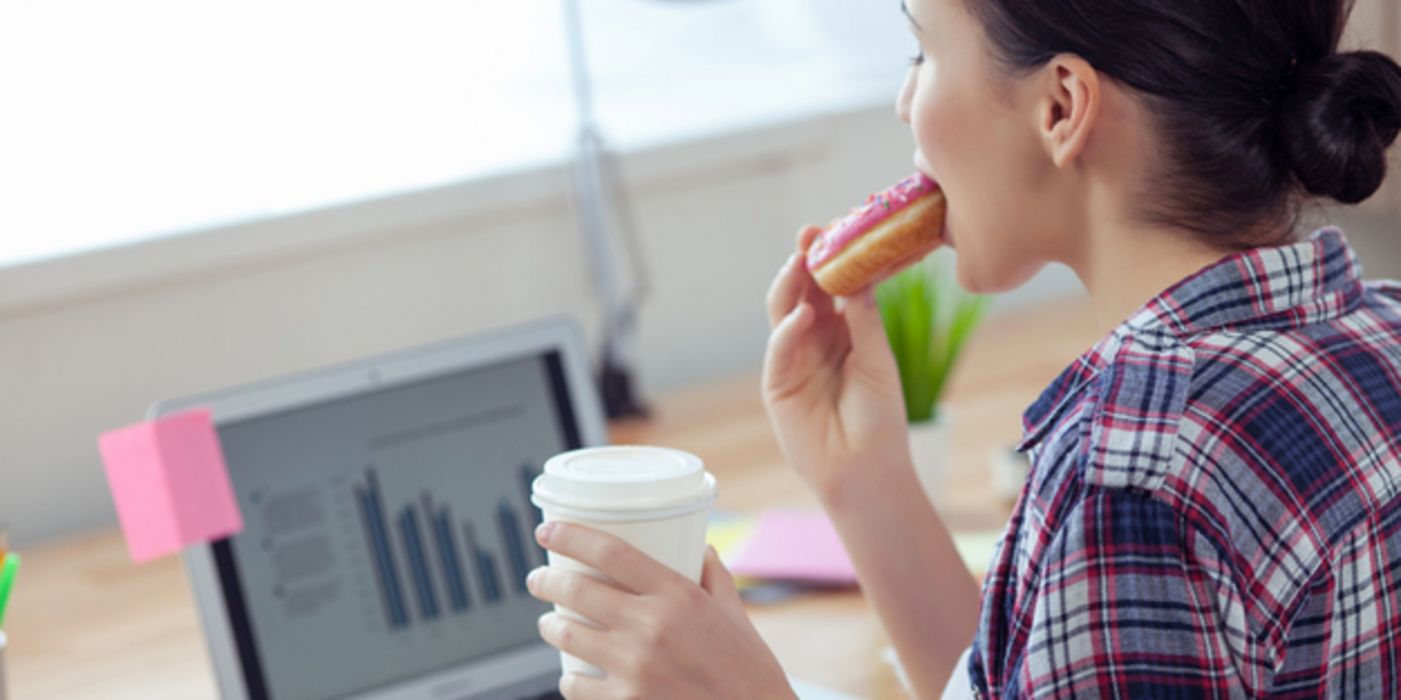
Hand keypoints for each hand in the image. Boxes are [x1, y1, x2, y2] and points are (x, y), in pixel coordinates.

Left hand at [526, 521, 796, 699]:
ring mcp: (635, 667)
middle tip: (538, 580)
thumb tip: (701, 548)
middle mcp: (652, 625)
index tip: (547, 530)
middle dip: (546, 581)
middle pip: (577, 589)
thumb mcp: (734, 614)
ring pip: (568, 635)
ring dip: (550, 626)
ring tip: (550, 624)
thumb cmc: (750, 671)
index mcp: (678, 595)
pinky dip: (570, 679)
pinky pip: (577, 686)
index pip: (611, 551)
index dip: (571, 535)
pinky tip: (571, 675)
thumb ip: (714, 577)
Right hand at [761, 225, 916, 500]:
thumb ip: (863, 319)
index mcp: (842, 330)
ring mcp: (792, 361)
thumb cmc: (880, 419)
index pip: (831, 285)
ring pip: (783, 313)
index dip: (830, 258)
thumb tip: (858, 274)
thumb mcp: (878, 359)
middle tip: (812, 234)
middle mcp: (814, 340)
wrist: (867, 471)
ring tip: (804, 261)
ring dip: (790, 286)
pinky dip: (787, 331)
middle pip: (802, 291)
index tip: (837, 229)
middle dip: (804, 261)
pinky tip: (804, 316)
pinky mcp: (777, 386)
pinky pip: (778, 351)